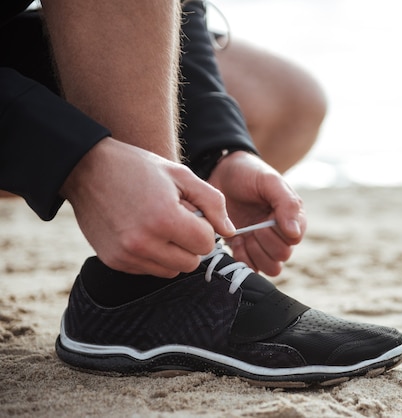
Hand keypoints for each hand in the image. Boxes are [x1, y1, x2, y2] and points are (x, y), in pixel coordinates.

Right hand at [61, 137, 235, 277]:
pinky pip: (150, 270)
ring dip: (174, 253)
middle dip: (191, 243)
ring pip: (172, 271)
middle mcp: (144, 243)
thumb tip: (230, 232)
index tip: (191, 213)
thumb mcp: (181, 175)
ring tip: (160, 225)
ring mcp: (127, 255)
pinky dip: (154, 256)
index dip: (204, 228)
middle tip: (177, 220)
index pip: (206, 244)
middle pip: (191, 263)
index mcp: (165, 219)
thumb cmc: (139, 169)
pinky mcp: (114, 262)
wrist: (87, 169)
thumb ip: (212, 203)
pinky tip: (144, 232)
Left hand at [208, 151, 305, 275]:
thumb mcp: (269, 181)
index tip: (264, 217)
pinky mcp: (246, 251)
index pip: (294, 239)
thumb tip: (294, 233)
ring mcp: (263, 244)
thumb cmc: (248, 174)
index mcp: (292, 217)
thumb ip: (287, 203)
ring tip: (243, 235)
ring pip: (270, 267)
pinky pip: (252, 269)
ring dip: (254, 253)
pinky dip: (243, 259)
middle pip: (282, 256)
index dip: (277, 232)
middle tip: (252, 226)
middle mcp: (281, 234)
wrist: (220, 173)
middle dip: (264, 242)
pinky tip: (236, 242)